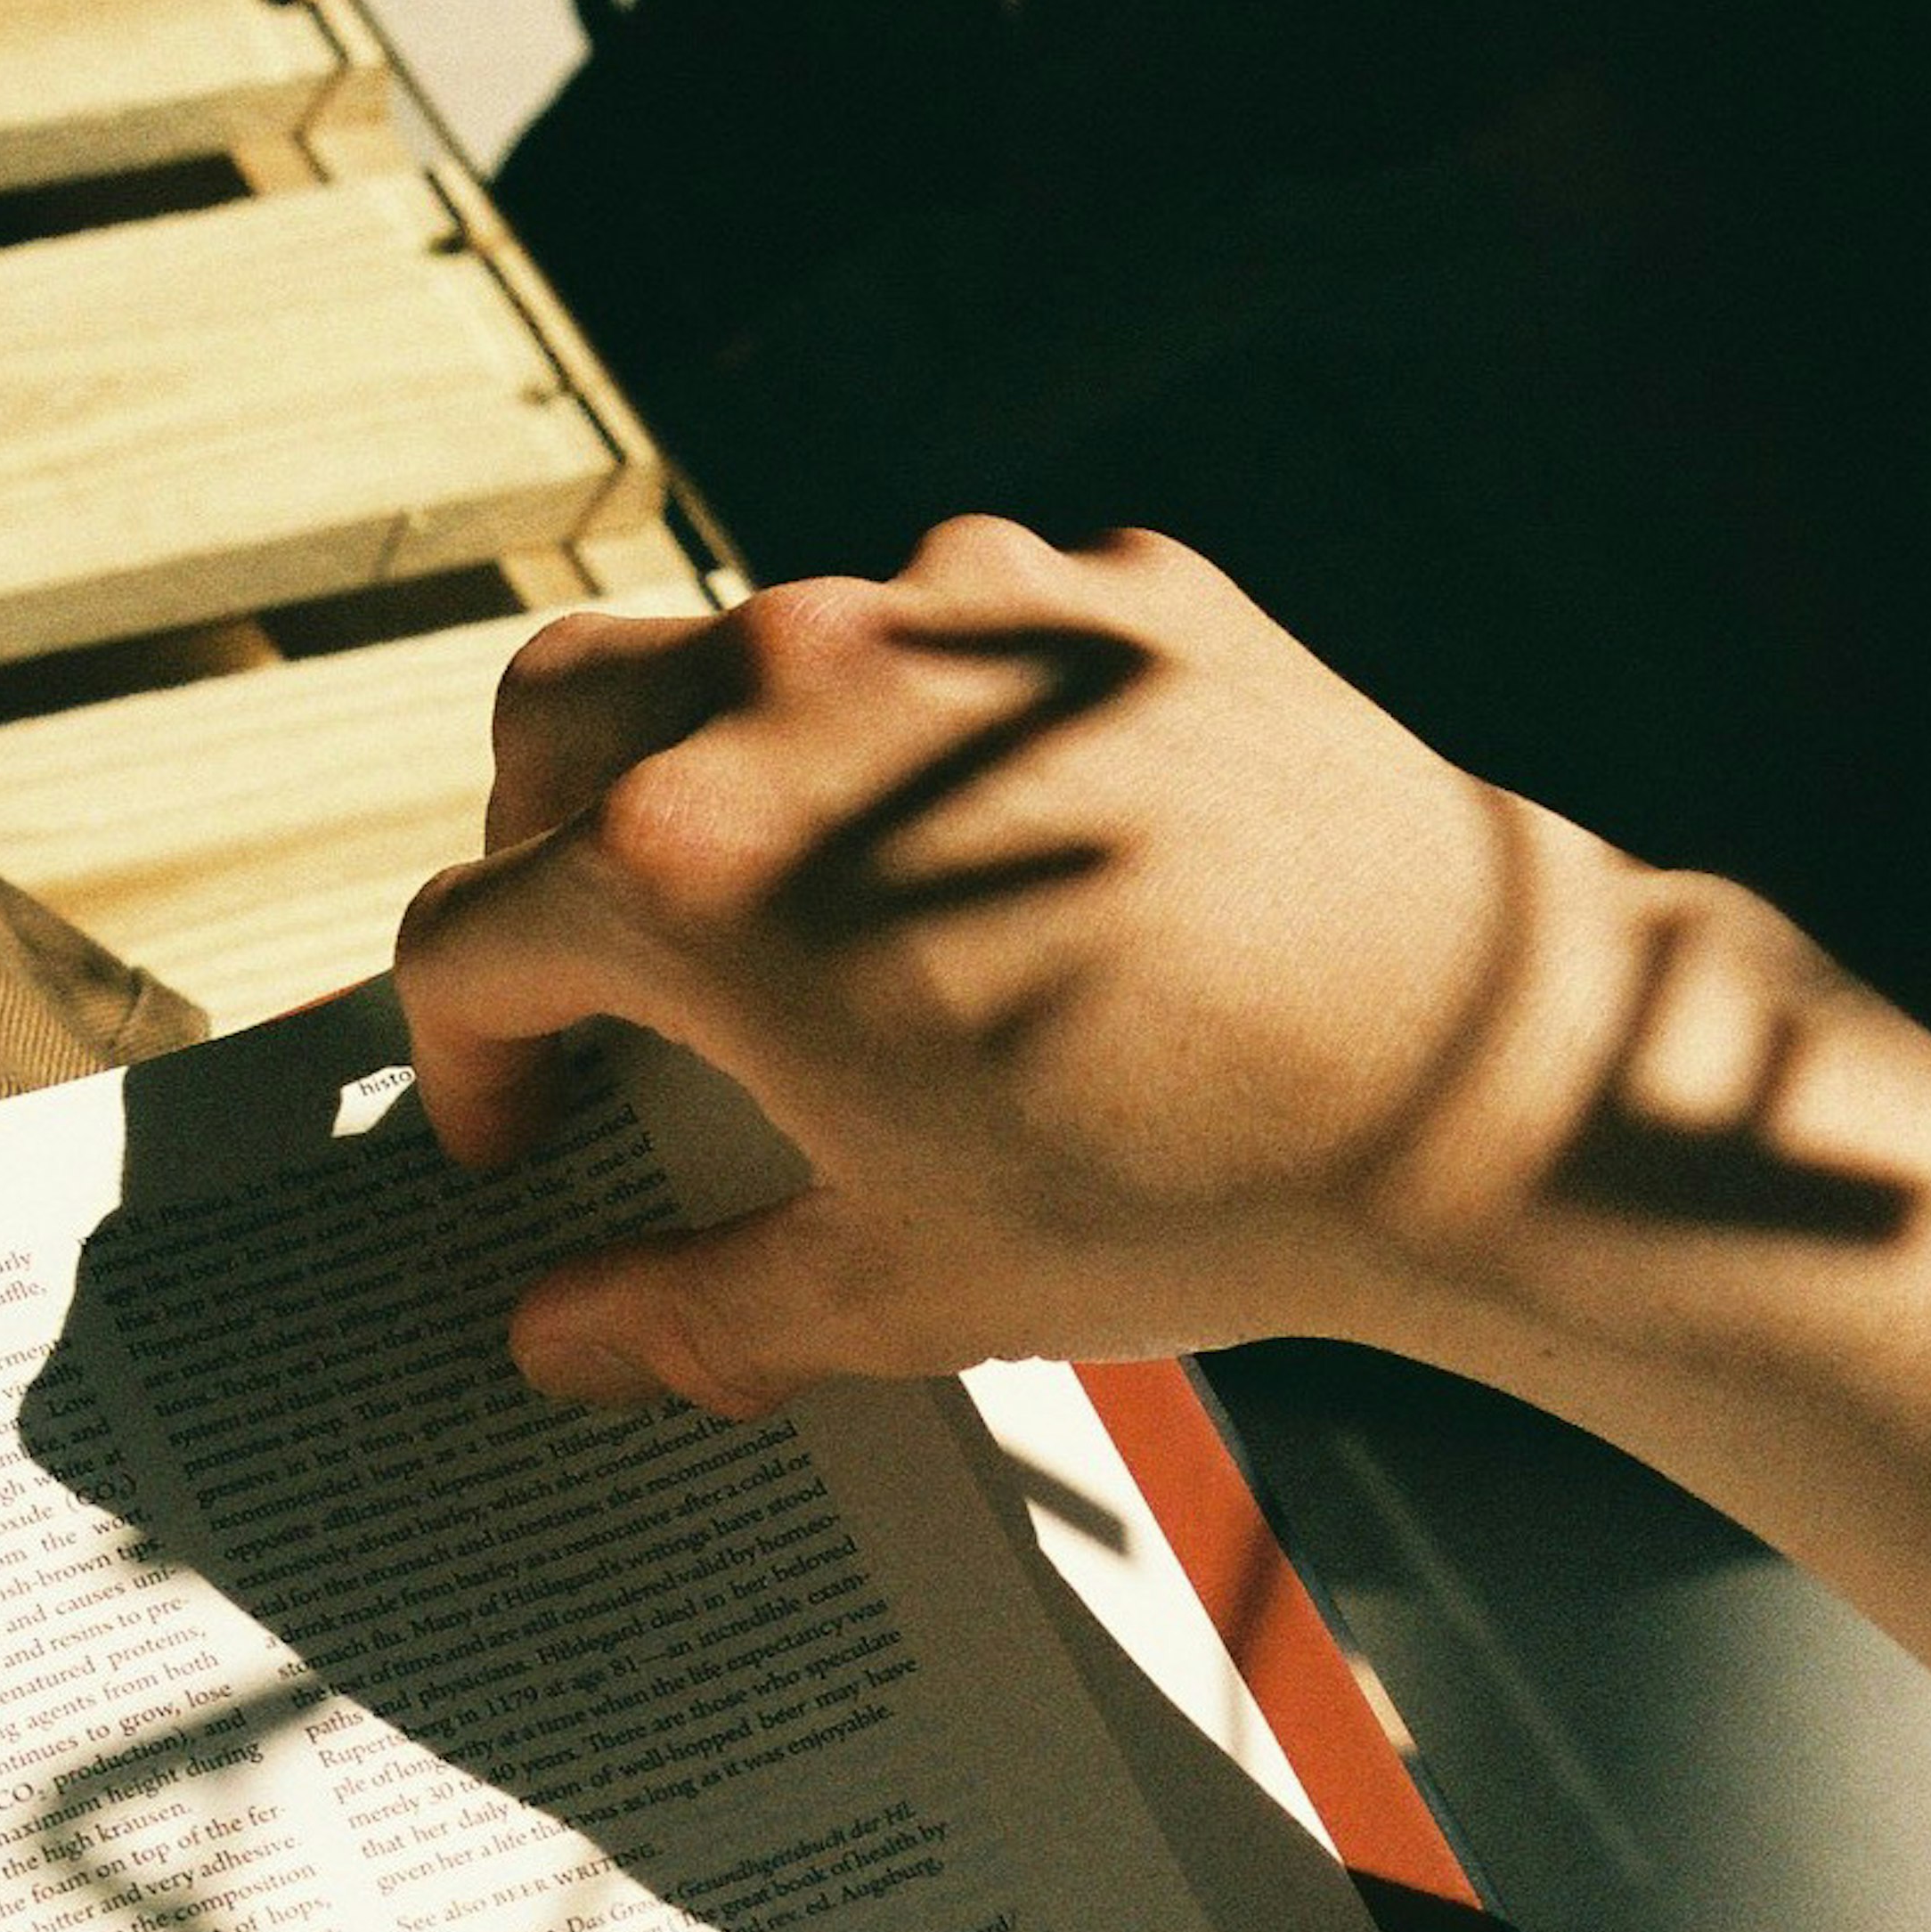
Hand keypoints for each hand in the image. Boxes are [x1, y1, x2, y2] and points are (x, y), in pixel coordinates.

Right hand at [396, 519, 1621, 1405]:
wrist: (1464, 1074)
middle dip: (530, 849)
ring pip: (751, 653)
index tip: (523, 1137)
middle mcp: (787, 689)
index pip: (476, 938)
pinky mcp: (1107, 594)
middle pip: (551, 721)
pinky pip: (953, 637)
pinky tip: (1004, 861)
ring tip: (813, 924)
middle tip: (594, 981)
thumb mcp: (891, 1289)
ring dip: (729, 777)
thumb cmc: (1170, 1188)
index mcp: (689, 870)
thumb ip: (688, 1308)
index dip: (466, 1060)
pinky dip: (923, 738)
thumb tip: (562, 1337)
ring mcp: (954, 612)